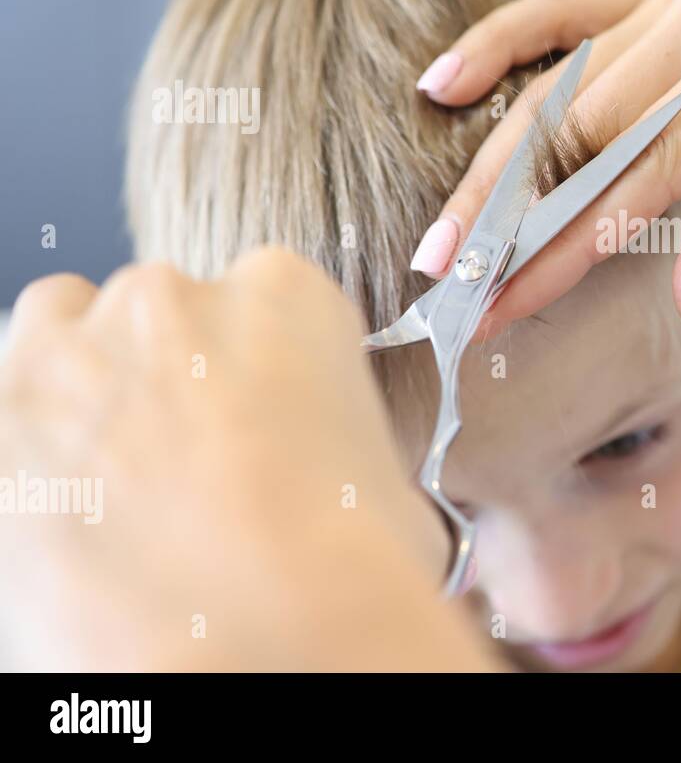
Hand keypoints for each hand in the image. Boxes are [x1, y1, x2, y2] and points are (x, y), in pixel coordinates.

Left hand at [0, 248, 492, 669]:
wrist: (278, 644)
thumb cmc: (351, 566)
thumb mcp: (384, 469)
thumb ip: (327, 431)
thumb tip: (314, 469)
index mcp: (282, 296)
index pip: (261, 295)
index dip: (260, 364)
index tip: (262, 415)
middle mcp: (168, 303)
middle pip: (155, 308)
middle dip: (167, 371)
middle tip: (196, 459)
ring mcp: (68, 362)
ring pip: (57, 334)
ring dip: (84, 388)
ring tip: (121, 480)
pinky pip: (3, 423)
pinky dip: (30, 461)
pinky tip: (76, 521)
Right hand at [413, 0, 680, 325]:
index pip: (639, 175)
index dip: (563, 251)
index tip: (502, 312)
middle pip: (578, 128)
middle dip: (508, 219)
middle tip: (446, 291)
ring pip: (560, 84)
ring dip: (494, 164)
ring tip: (440, 240)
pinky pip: (567, 13)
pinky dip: (502, 45)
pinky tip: (443, 84)